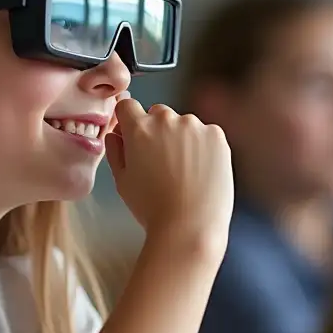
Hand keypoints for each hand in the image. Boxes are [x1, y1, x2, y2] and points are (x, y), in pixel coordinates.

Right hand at [105, 100, 232, 253]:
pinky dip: (202, 146)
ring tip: (182, 171)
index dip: (127, 121)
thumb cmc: (153, 208)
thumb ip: (115, 152)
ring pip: (183, 124)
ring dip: (181, 138)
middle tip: (159, 160)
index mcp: (139, 129)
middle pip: (157, 113)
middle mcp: (167, 120)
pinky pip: (205, 134)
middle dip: (155, 130)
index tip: (132, 134)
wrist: (190, 226)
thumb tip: (116, 136)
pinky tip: (198, 171)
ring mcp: (195, 126)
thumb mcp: (122, 182)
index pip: (127, 106)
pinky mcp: (217, 136)